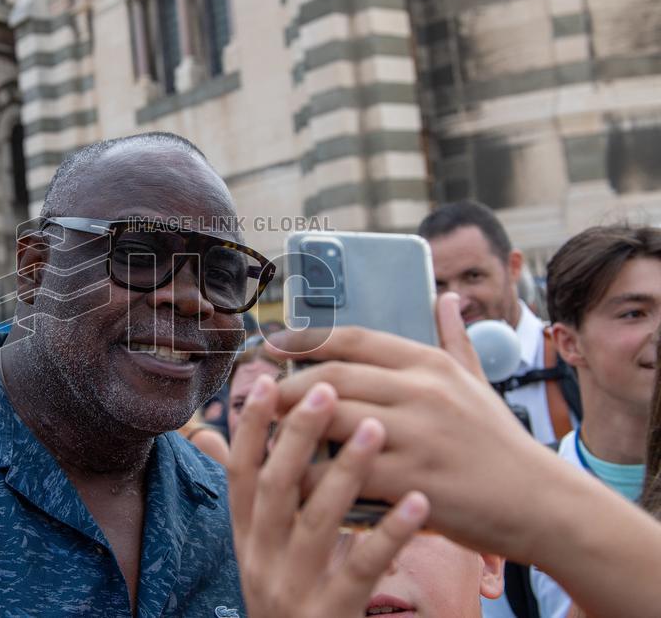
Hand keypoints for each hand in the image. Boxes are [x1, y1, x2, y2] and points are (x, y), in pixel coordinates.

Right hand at [228, 377, 428, 617]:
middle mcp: (261, 559)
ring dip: (345, 471)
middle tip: (326, 390)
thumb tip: (205, 436)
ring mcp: (293, 588)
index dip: (250, 427)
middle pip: (274, 487)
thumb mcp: (255, 549)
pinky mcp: (330, 615)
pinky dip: (389, 533)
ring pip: (317, 521)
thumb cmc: (287, 597)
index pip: (239, 472)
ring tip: (376, 429)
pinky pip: (361, 567)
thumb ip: (243, 495)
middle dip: (297, 435)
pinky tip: (417, 502)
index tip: (267, 380)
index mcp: (245, 537)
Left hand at [261, 293, 560, 561]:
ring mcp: (417, 435)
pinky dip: (312, 476)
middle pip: (332, 378)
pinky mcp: (412, 479)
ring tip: (265, 432)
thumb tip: (445, 297)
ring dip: (290, 427)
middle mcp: (421, 391)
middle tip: (259, 395)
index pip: (354, 338)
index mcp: (429, 364)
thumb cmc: (499, 442)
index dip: (306, 339)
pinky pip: (343, 472)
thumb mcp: (477, 380)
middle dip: (286, 387)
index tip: (273, 344)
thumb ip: (454, 338)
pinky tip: (292, 478)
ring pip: (331, 420)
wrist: (542, 503)